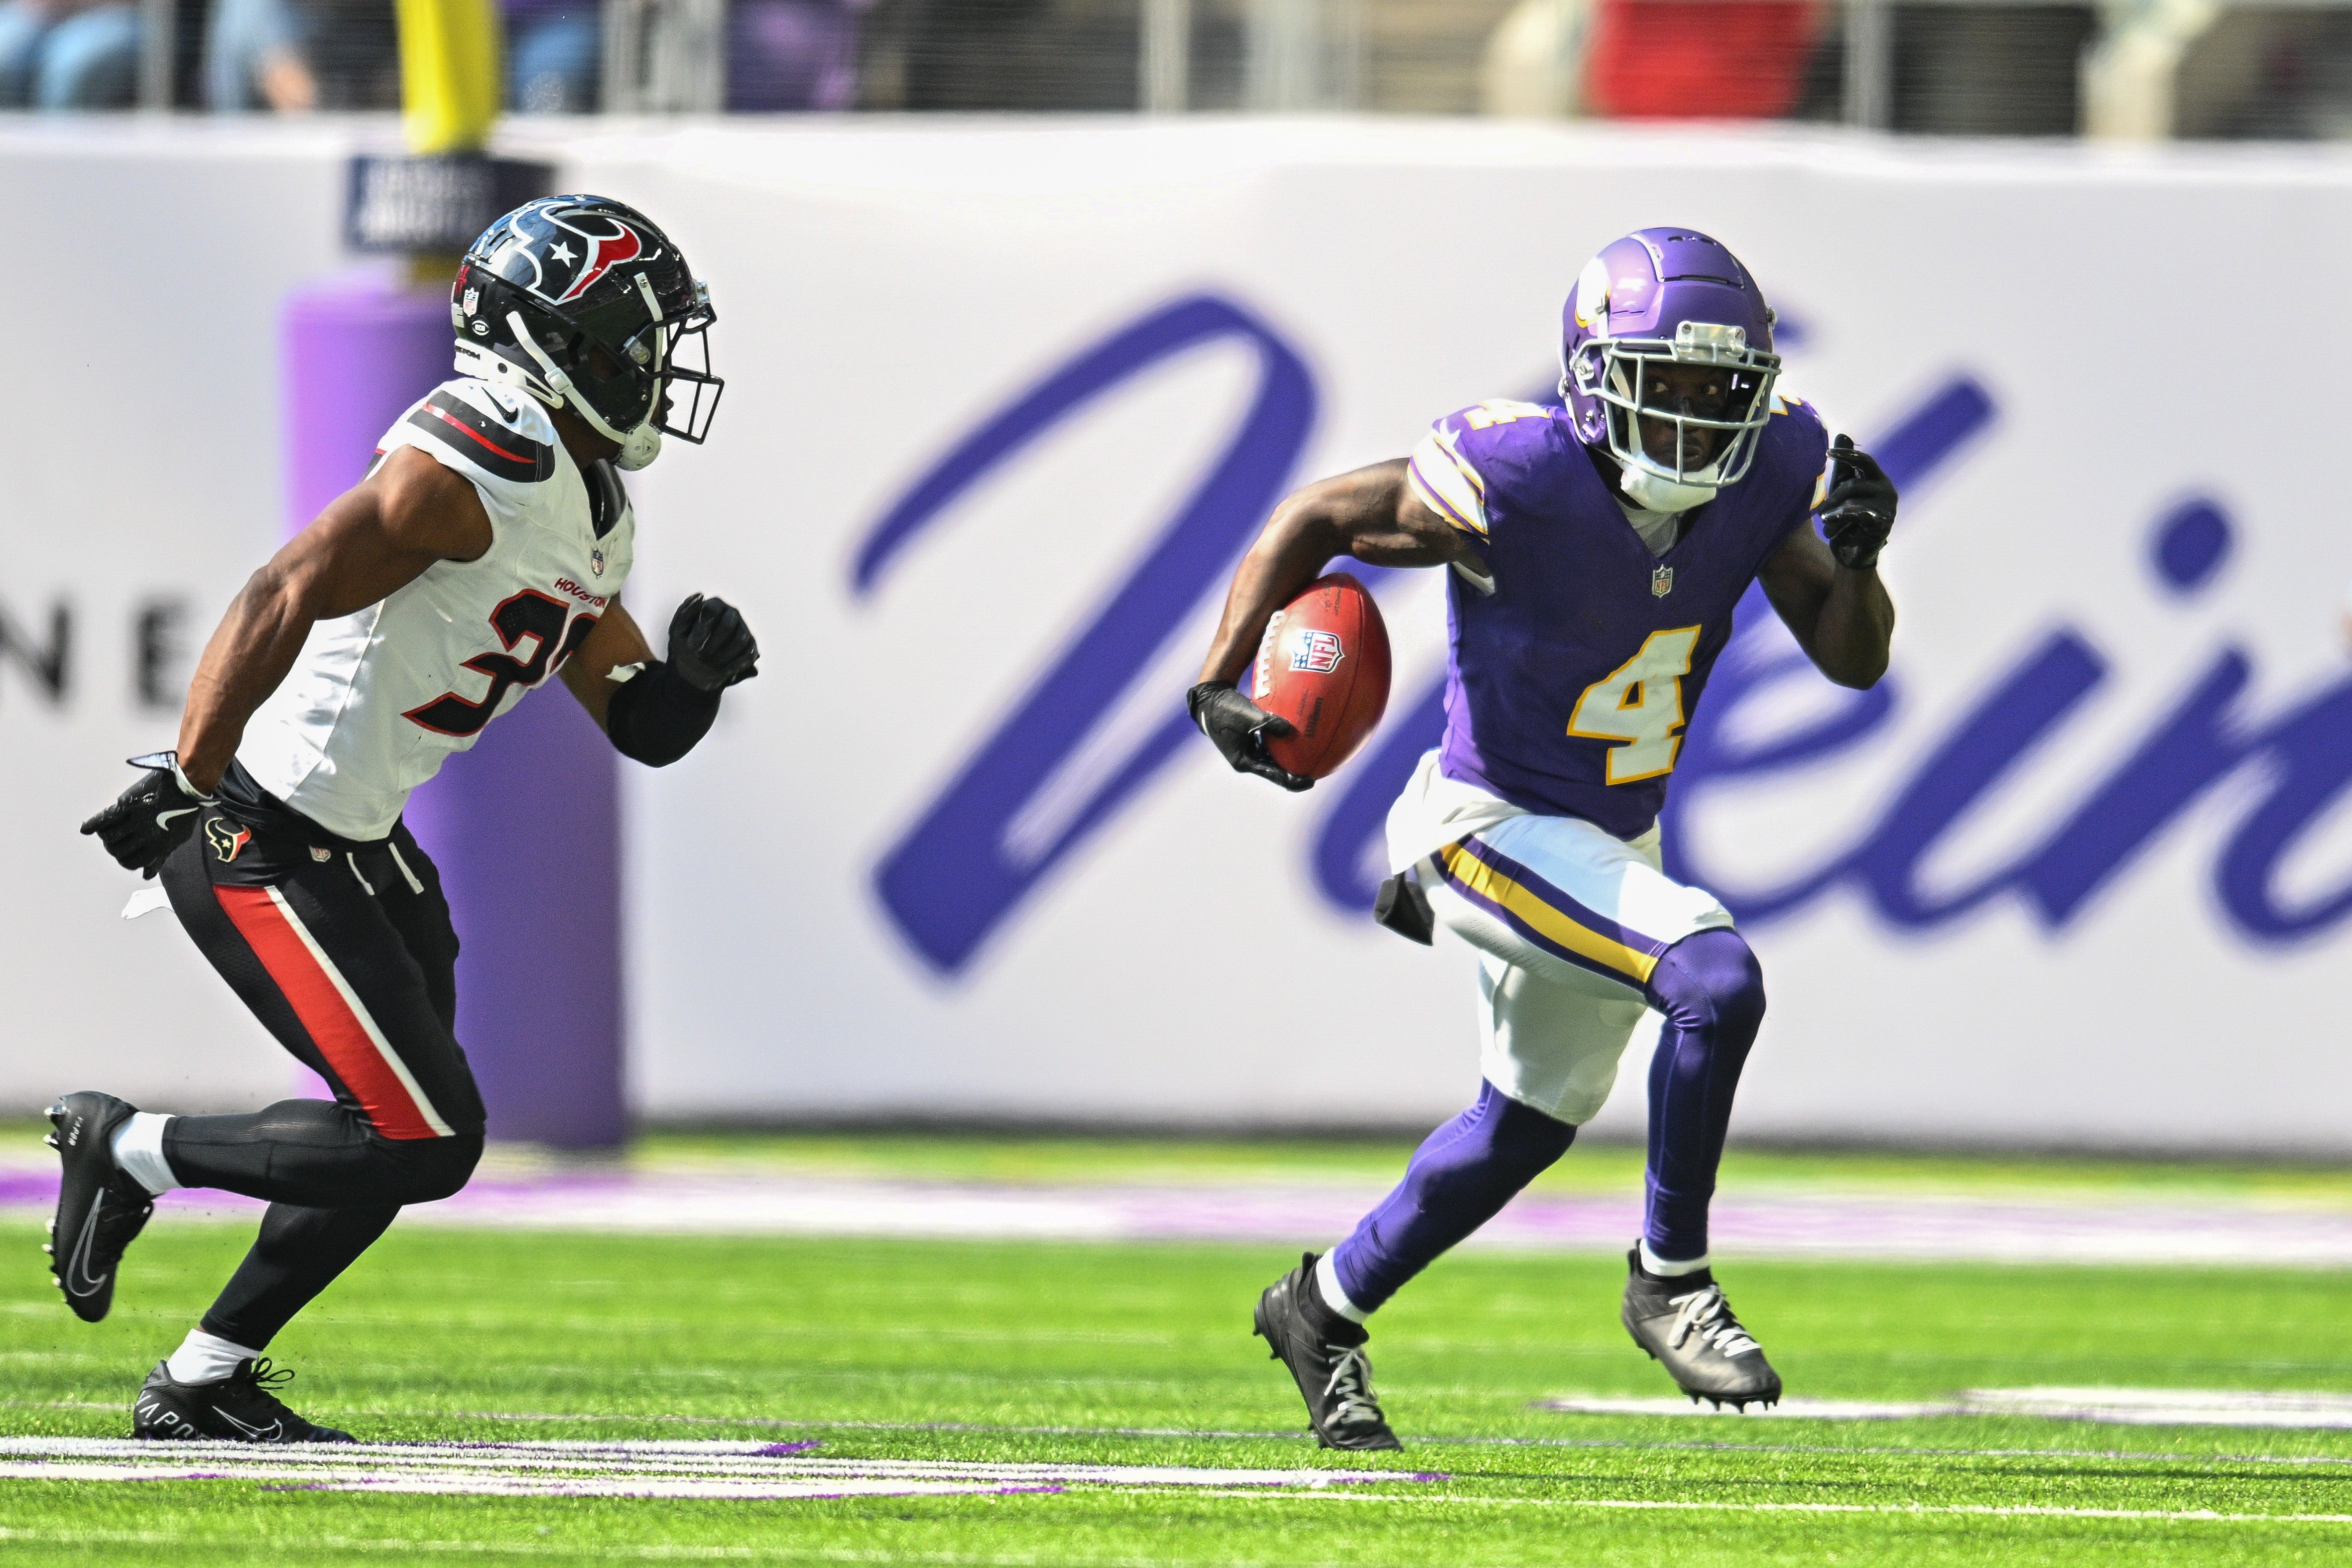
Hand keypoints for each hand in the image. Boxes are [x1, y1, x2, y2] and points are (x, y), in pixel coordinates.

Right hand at [79, 753, 209, 878]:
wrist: (187, 785)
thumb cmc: (183, 813)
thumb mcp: (176, 839)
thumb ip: (159, 857)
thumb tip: (145, 876)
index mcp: (158, 846)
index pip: (132, 863)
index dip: (124, 860)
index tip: (124, 853)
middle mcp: (146, 836)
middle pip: (117, 850)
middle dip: (112, 847)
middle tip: (114, 838)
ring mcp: (136, 820)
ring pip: (109, 836)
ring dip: (105, 834)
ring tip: (107, 829)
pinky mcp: (128, 804)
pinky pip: (105, 818)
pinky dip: (93, 824)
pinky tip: (86, 829)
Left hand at [666, 593, 758, 691]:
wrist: (695, 665)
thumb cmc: (685, 643)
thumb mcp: (677, 629)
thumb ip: (686, 611)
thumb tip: (700, 595)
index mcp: (714, 604)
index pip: (711, 611)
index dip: (702, 630)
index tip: (691, 647)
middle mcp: (732, 613)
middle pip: (726, 627)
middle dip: (711, 645)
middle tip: (699, 657)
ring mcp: (744, 628)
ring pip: (739, 641)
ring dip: (722, 656)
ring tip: (709, 664)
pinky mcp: (751, 644)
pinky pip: (748, 654)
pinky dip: (733, 665)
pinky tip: (721, 669)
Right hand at [1187, 681, 1311, 791]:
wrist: (1210, 701)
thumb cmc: (1226, 709)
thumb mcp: (1248, 716)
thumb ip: (1269, 722)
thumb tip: (1289, 728)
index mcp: (1244, 761)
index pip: (1274, 777)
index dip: (1294, 782)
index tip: (1311, 781)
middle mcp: (1247, 759)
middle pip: (1276, 772)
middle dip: (1295, 773)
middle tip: (1317, 771)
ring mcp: (1248, 751)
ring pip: (1274, 760)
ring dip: (1289, 760)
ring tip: (1310, 758)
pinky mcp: (1250, 741)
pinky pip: (1271, 747)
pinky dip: (1283, 746)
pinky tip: (1298, 739)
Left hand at [1819, 434, 1896, 570]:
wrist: (1853, 551)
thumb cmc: (1848, 518)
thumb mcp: (1842, 489)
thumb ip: (1843, 466)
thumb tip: (1842, 433)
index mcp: (1877, 479)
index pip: (1864, 461)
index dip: (1847, 455)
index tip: (1827, 452)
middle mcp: (1887, 490)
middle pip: (1854, 484)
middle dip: (1833, 497)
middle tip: (1821, 513)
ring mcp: (1888, 507)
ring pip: (1853, 502)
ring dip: (1834, 516)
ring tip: (1827, 526)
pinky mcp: (1883, 522)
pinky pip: (1858, 515)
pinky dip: (1841, 520)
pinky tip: (1833, 527)